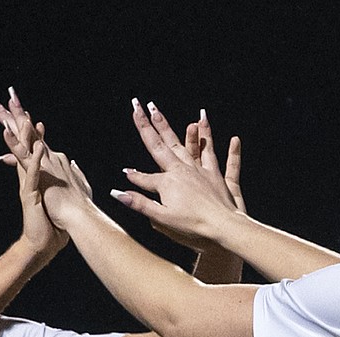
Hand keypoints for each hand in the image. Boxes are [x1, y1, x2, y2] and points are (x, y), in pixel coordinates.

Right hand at [0, 88, 67, 254]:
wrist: (42, 244)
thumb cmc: (49, 225)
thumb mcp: (53, 200)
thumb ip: (53, 187)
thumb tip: (60, 178)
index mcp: (35, 177)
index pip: (30, 149)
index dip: (28, 132)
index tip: (27, 113)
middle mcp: (28, 178)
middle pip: (21, 146)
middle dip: (16, 125)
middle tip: (11, 104)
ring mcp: (28, 185)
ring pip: (25, 156)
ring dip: (24, 137)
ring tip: (24, 118)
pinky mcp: (31, 195)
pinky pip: (33, 174)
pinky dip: (37, 160)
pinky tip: (41, 147)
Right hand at [114, 100, 244, 248]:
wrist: (222, 227)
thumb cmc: (193, 226)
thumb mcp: (162, 218)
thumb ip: (139, 204)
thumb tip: (117, 193)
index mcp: (167, 182)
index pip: (144, 177)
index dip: (134, 176)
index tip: (124, 171)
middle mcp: (182, 171)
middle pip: (161, 145)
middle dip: (147, 125)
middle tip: (138, 106)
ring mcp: (200, 170)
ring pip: (186, 143)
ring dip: (175, 127)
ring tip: (162, 110)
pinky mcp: (216, 175)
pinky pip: (215, 154)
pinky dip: (215, 141)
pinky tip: (220, 130)